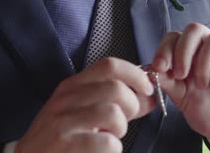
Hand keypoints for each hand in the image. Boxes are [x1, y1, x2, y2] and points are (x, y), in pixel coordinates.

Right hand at [16, 58, 154, 152]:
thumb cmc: (61, 138)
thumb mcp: (83, 112)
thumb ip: (116, 103)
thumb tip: (149, 96)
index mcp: (71, 86)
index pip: (109, 65)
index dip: (135, 75)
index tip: (147, 89)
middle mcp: (65, 99)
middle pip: (116, 89)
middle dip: (131, 107)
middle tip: (122, 122)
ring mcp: (62, 122)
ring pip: (113, 114)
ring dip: (119, 130)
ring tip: (107, 138)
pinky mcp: (65, 145)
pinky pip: (108, 143)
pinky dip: (112, 150)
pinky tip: (98, 152)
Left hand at [152, 23, 209, 152]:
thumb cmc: (206, 111)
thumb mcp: (182, 98)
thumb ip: (168, 82)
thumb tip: (151, 69)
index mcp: (191, 52)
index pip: (175, 36)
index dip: (165, 48)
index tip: (159, 68)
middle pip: (195, 29)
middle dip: (183, 50)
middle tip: (179, 75)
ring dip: (203, 63)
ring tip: (200, 86)